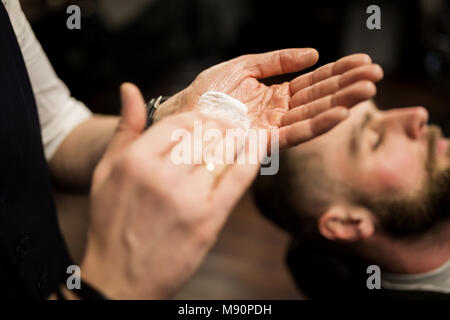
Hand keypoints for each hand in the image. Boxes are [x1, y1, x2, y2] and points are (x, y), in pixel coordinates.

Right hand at [81, 83, 260, 298]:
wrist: (119, 279)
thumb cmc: (111, 223)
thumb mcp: (105, 173)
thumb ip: (124, 129)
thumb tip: (130, 89)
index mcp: (135, 161)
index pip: (179, 123)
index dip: (199, 118)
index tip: (208, 121)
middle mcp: (161, 176)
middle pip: (204, 136)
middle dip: (220, 128)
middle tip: (230, 125)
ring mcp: (187, 199)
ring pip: (223, 153)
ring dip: (235, 140)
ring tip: (241, 134)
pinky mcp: (208, 221)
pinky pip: (237, 179)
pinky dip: (252, 158)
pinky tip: (259, 143)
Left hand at [155, 49, 382, 148]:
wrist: (183, 115)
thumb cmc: (208, 92)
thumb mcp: (243, 67)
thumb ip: (277, 60)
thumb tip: (314, 54)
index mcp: (275, 94)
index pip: (313, 82)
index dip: (338, 72)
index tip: (364, 61)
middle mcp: (279, 113)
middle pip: (319, 97)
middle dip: (348, 85)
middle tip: (376, 75)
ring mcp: (274, 128)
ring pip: (313, 114)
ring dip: (341, 103)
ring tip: (368, 90)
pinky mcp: (264, 143)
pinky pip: (295, 133)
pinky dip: (318, 124)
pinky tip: (341, 114)